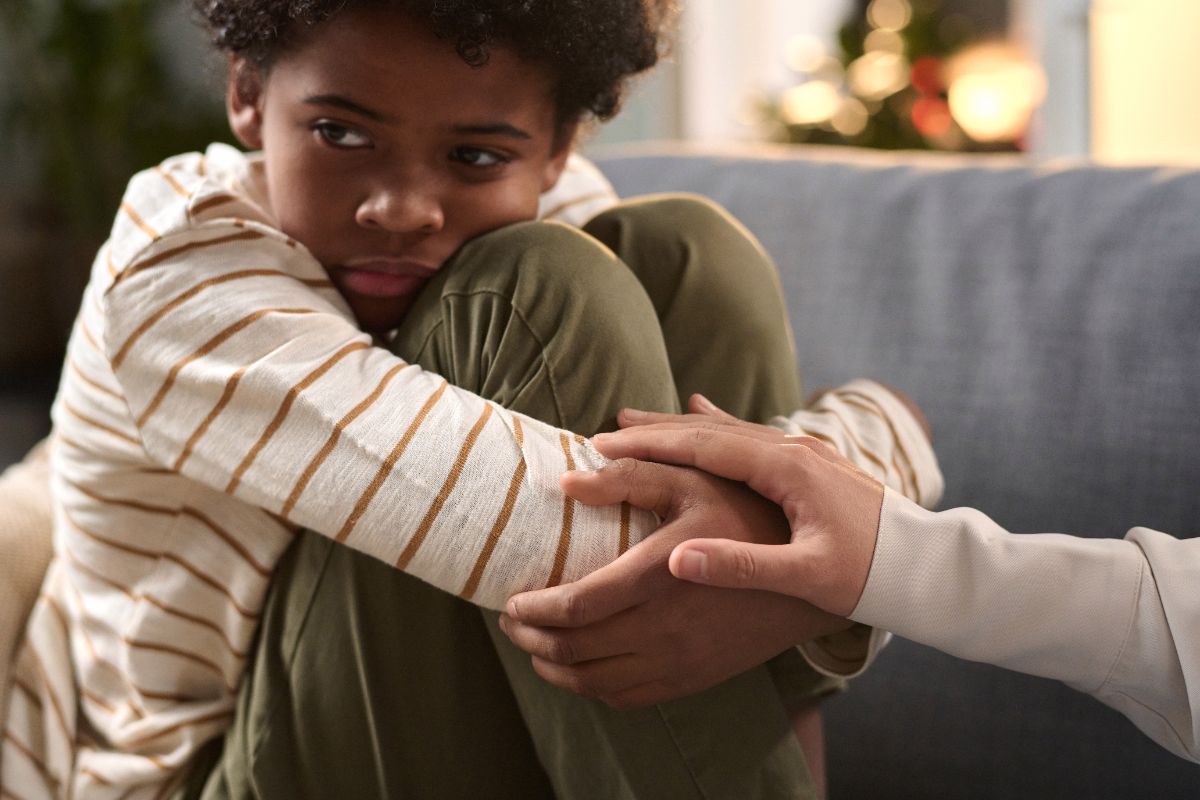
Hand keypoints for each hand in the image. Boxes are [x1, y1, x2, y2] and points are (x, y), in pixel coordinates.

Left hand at [501, 458, 850, 706]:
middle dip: (530, 636)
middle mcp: (666, 627)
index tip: (510, 598)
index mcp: (659, 575)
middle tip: (511, 619)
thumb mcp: (692, 479)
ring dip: (552, 667)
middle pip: (574, 649)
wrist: (806, 576)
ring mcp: (680, 660)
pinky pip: (626, 697)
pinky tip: (577, 667)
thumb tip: (565, 480)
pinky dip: (589, 688)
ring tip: (533, 643)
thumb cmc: (745, 513)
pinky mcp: (692, 678)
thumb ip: (628, 476)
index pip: (576, 606)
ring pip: (593, 682)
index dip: (533, 607)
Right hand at [593, 395, 885, 616]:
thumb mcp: (806, 577)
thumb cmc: (870, 575)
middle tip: (602, 429)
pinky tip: (702, 411)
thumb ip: (741, 567)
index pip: (703, 447)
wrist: (928, 565)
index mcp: (787, 469)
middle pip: (709, 431)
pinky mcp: (809, 464)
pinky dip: (716, 426)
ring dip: (679, 427)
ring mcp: (801, 453)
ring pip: (727, 431)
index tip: (601, 447)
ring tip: (636, 419)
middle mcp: (792, 450)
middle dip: (655, 430)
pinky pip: (749, 437)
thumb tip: (676, 558)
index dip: (649, 446)